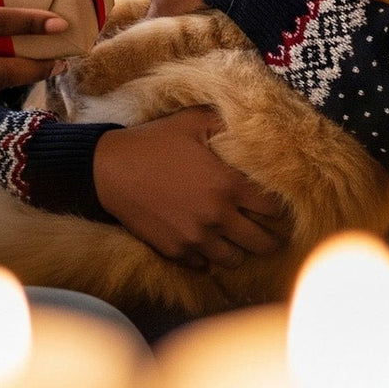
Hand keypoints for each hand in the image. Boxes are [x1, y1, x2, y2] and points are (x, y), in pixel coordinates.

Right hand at [93, 108, 284, 268]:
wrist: (110, 169)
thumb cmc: (153, 142)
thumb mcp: (190, 122)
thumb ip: (223, 123)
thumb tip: (250, 124)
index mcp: (227, 185)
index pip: (273, 209)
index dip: (278, 208)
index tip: (275, 206)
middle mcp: (217, 216)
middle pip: (263, 243)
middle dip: (270, 238)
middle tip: (269, 232)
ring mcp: (196, 238)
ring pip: (235, 260)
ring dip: (240, 250)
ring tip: (237, 239)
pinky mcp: (176, 251)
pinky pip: (204, 265)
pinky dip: (208, 257)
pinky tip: (205, 242)